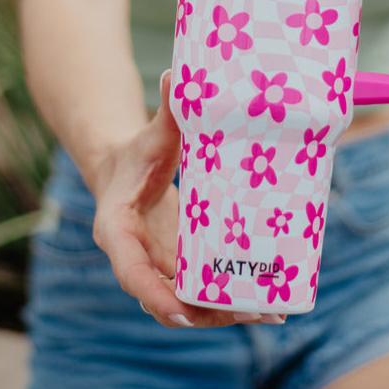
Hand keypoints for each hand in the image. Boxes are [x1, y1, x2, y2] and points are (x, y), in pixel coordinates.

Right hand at [92, 71, 245, 327]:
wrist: (125, 171)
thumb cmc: (137, 153)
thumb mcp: (150, 136)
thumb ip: (165, 113)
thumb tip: (175, 74)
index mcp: (117, 230)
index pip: (130, 271)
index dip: (154, 294)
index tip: (182, 311)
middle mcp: (135, 258)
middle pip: (164, 302)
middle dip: (205, 313)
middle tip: (250, 311)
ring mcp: (156, 268)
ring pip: (186, 305)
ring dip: (224, 314)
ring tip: (271, 311)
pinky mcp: (176, 268)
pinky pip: (200, 294)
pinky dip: (228, 302)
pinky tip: (268, 304)